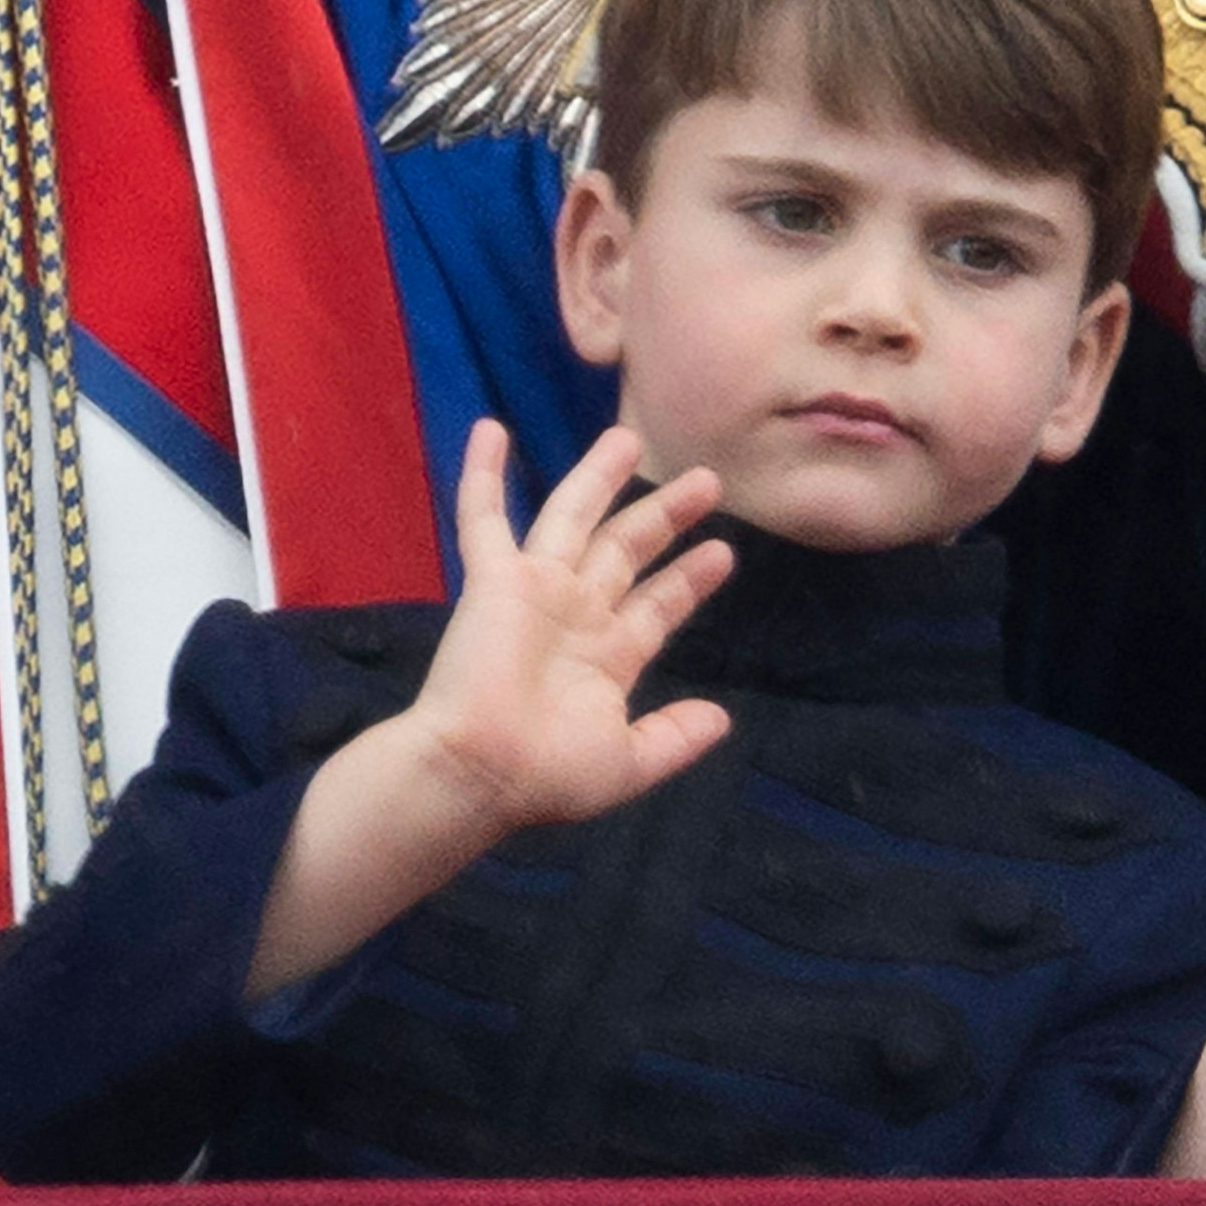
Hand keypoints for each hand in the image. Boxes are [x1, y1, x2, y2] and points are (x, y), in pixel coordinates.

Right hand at [412, 419, 735, 830]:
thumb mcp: (628, 763)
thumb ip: (674, 738)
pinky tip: (489, 429)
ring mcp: (535, 591)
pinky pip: (484, 517)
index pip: (656, 605)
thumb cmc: (548, 775)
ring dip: (600, 476)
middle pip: (628, 549)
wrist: (482, 774)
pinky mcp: (495, 580)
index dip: (688, 579)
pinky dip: (482, 473)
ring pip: (574, 517)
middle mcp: (575, 615)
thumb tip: (721, 719)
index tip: (723, 552)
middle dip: (666, 515)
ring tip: (629, 436)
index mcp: (606, 658)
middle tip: (708, 480)